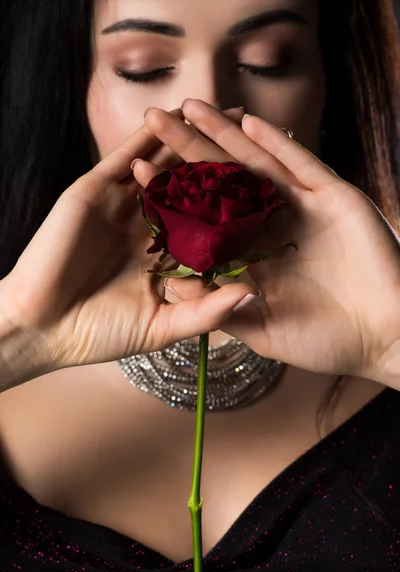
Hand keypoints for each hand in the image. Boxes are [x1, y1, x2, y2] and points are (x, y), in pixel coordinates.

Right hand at [0, 107, 256, 373]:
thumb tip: (254, 295)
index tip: (279, 193)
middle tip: (262, 138)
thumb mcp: (164, 326)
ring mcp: (123, 205)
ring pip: (164, 165)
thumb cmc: (101, 333)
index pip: (212, 225)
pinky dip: (151, 137)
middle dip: (226, 164)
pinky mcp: (95, 190)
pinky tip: (178, 115)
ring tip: (227, 113)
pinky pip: (127, 157)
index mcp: (169, 255)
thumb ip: (209, 311)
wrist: (44, 328)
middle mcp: (150, 225)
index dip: (243, 209)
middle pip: (194, 188)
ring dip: (193, 139)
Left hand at [133, 100, 399, 383]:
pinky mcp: (335, 198)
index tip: (138, 171)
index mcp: (252, 252)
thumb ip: (216, 307)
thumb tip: (168, 284)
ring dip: (226, 135)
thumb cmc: (323, 342)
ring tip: (192, 106)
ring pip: (258, 165)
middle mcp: (273, 224)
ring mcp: (304, 208)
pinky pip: (303, 167)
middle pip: (224, 181)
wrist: (382, 340)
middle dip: (189, 149)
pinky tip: (249, 123)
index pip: (205, 216)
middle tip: (155, 119)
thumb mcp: (260, 329)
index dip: (172, 194)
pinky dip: (278, 145)